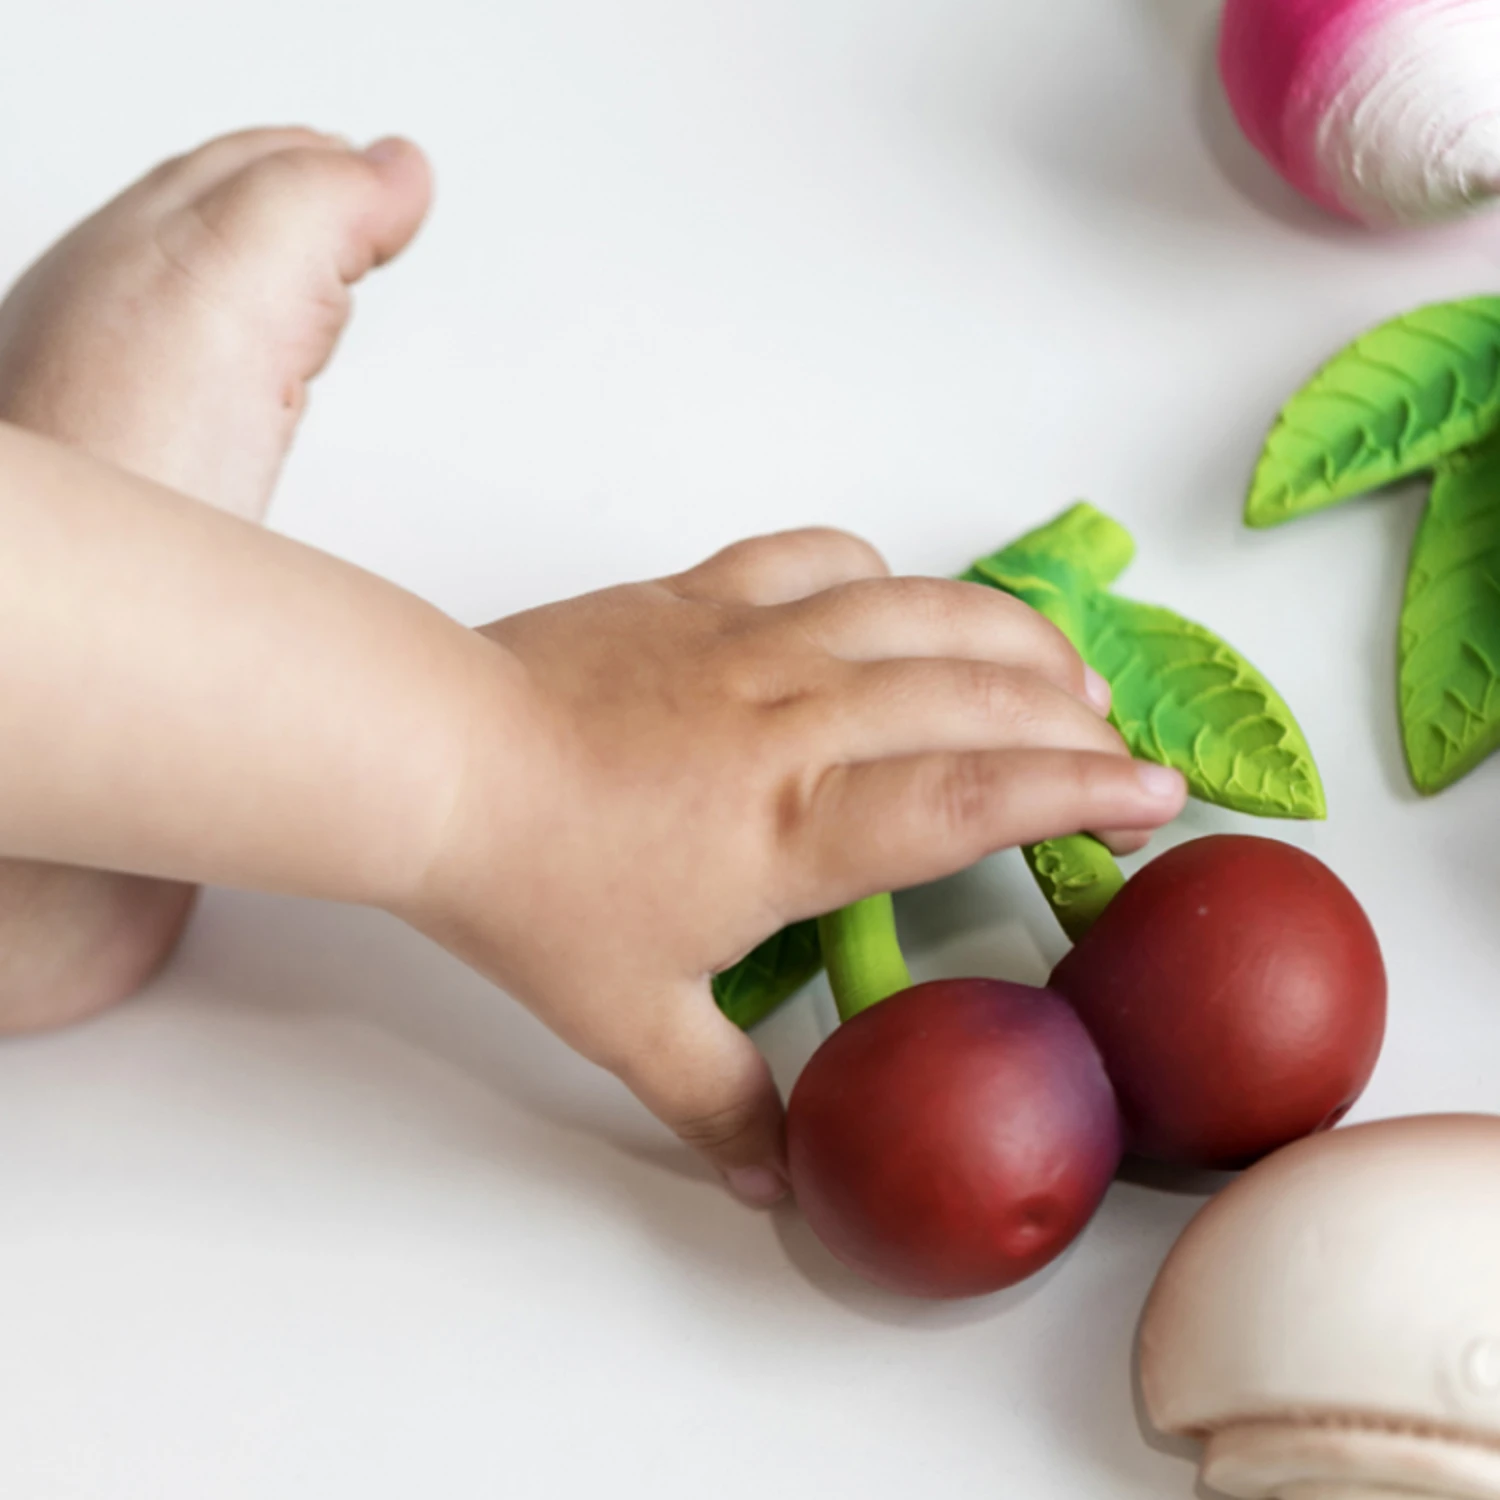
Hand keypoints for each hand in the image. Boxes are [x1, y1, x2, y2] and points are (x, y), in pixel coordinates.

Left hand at [409, 529, 1186, 1205]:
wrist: (436, 762)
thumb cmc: (533, 889)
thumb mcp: (631, 1022)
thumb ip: (720, 1103)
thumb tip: (776, 1182)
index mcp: (799, 824)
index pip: (978, 796)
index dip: (1082, 792)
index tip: (1156, 795)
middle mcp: (799, 715)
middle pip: (976, 695)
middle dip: (1071, 718)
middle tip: (1117, 748)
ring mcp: (753, 639)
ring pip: (918, 611)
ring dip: (1006, 636)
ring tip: (1060, 669)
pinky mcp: (701, 593)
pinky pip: (816, 559)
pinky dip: (880, 573)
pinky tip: (901, 601)